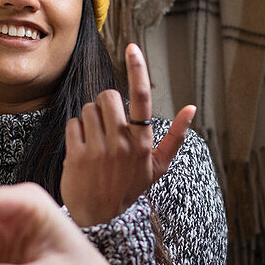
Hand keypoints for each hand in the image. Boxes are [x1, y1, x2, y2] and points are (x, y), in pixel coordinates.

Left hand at [60, 43, 195, 225]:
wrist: (97, 216)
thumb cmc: (128, 187)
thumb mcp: (157, 166)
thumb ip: (175, 136)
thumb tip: (191, 108)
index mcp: (142, 142)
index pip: (142, 97)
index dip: (138, 69)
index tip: (133, 47)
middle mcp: (122, 143)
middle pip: (107, 96)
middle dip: (105, 105)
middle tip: (106, 126)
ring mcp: (98, 149)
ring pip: (88, 109)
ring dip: (90, 120)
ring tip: (94, 142)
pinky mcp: (76, 155)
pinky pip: (73, 124)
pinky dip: (75, 133)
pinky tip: (81, 150)